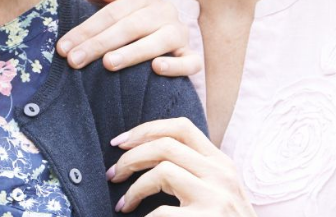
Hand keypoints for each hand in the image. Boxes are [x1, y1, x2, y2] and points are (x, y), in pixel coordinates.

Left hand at [56, 0, 200, 75]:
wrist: (134, 36)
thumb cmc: (112, 17)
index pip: (112, 11)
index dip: (86, 29)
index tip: (63, 48)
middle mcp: (165, 9)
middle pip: (130, 26)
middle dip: (99, 44)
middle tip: (75, 61)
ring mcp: (180, 32)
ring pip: (160, 42)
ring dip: (133, 53)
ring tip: (108, 63)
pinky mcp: (190, 55)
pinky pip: (190, 62)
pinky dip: (176, 66)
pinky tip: (156, 68)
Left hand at [108, 118, 255, 215]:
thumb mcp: (217, 189)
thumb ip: (192, 168)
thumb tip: (143, 150)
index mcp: (221, 163)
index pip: (180, 127)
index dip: (145, 129)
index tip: (120, 142)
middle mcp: (222, 175)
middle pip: (164, 145)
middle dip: (129, 158)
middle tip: (113, 174)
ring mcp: (217, 197)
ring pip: (162, 172)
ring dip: (133, 190)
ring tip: (124, 205)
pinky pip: (162, 212)